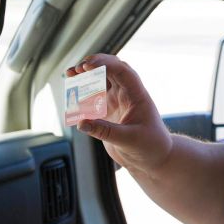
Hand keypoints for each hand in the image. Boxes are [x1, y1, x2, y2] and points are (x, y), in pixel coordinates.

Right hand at [67, 54, 172, 176]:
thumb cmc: (150, 146)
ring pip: (101, 82)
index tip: (87, 66)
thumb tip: (81, 122)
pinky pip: (94, 98)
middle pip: (111, 70)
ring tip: (70, 75)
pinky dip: (82, 94)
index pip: (123, 72)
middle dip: (94, 65)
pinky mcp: (108, 112)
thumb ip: (105, 131)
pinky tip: (71, 95)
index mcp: (137, 95)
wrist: (153, 159)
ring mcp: (117, 102)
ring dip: (86, 76)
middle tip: (76, 69)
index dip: (105, 64)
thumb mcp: (129, 140)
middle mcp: (127, 94)